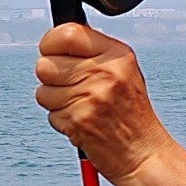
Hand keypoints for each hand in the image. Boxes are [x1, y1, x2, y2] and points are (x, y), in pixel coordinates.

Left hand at [35, 22, 166, 185]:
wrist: (142, 152)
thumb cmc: (129, 111)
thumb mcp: (122, 70)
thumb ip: (92, 52)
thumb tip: (56, 38)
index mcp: (116, 54)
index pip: (66, 33)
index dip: (50, 43)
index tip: (53, 52)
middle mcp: (105, 72)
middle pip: (45, 64)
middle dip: (50, 78)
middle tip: (71, 87)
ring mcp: (91, 96)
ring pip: (43, 91)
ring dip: (55, 102)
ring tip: (80, 106)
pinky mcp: (79, 120)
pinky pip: (50, 114)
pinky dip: (61, 120)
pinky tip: (82, 121)